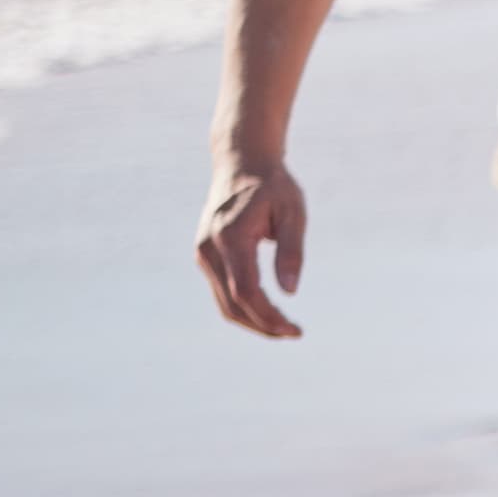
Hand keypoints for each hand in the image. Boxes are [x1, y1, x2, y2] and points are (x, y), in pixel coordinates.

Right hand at [196, 151, 307, 338]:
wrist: (241, 163)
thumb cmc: (273, 186)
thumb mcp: (293, 212)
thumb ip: (292, 251)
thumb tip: (290, 292)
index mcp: (231, 237)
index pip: (245, 291)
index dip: (268, 317)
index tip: (294, 330)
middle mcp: (209, 248)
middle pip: (231, 304)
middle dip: (263, 325)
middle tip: (294, 333)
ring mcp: (202, 253)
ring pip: (223, 303)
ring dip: (253, 321)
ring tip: (284, 328)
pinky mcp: (204, 255)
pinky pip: (221, 292)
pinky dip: (242, 308)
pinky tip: (267, 312)